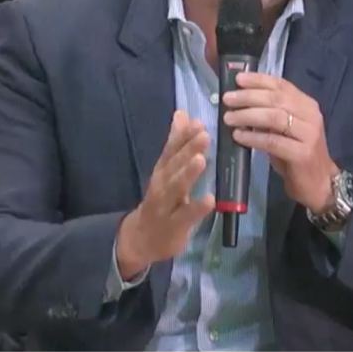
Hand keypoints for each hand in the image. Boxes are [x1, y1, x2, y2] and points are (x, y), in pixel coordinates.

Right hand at [115, 110, 214, 279]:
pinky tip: (210, 199)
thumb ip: (176, 143)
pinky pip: (185, 216)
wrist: (142, 238)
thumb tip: (182, 113)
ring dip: (188, 174)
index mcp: (162, 170)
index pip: (171, 149)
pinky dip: (196, 208)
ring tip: (201, 161)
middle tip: (204, 135)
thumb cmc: (162, 200)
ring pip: (176, 188)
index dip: (183, 136)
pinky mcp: (174, 225)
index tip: (198, 122)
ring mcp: (165, 205)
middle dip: (188, 150)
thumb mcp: (167, 170)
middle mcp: (161, 184)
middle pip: (174, 165)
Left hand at [221, 72, 339, 212]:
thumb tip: (240, 101)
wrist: (320, 183)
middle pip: (276, 99)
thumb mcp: (285, 129)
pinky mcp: (303, 154)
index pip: (281, 85)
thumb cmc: (297, 153)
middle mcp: (311, 116)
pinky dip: (254, 137)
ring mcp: (309, 134)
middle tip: (227, 99)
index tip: (237, 80)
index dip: (258, 80)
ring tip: (229, 118)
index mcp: (307, 105)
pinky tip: (238, 136)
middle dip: (249, 97)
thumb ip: (270, 113)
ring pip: (275, 117)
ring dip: (248, 115)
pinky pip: (274, 141)